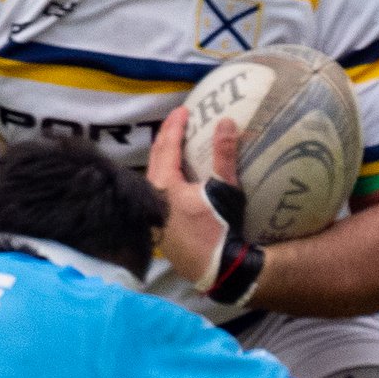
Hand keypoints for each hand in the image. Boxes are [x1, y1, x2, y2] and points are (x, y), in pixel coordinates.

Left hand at [145, 107, 241, 288]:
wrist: (217, 267)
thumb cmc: (219, 228)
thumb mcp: (224, 189)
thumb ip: (224, 154)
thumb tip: (226, 121)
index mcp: (164, 185)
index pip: (167, 146)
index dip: (175, 125)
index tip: (183, 110)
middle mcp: (152, 198)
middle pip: (155, 159)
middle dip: (165, 137)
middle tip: (177, 121)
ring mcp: (153, 215)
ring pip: (153, 177)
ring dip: (163, 158)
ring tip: (175, 145)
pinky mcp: (159, 228)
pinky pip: (157, 193)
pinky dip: (164, 178)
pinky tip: (175, 179)